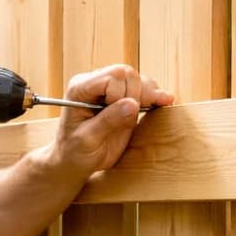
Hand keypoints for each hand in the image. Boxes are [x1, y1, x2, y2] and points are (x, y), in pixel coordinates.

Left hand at [48, 65, 173, 179]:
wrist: (74, 161)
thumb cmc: (73, 151)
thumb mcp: (87, 139)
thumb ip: (108, 121)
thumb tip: (132, 104)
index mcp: (80, 88)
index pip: (112, 76)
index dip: (121, 94)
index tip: (115, 116)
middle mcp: (95, 83)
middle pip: (127, 74)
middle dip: (135, 95)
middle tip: (129, 117)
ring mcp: (110, 89)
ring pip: (137, 78)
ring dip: (148, 94)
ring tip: (151, 108)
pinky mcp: (123, 98)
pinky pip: (143, 88)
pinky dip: (154, 95)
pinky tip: (162, 102)